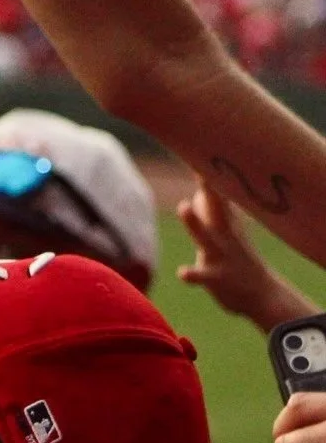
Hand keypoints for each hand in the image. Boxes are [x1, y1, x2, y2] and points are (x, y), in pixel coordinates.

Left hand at [178, 180, 314, 329]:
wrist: (260, 295)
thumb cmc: (236, 257)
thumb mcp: (224, 231)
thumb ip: (210, 211)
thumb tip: (197, 192)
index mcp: (225, 221)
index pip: (217, 193)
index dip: (207, 173)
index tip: (201, 147)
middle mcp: (225, 234)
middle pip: (216, 207)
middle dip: (207, 188)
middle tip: (199, 167)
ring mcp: (223, 255)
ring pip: (208, 237)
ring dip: (195, 222)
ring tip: (183, 206)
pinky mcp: (218, 278)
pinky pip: (205, 276)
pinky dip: (193, 274)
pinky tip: (183, 273)